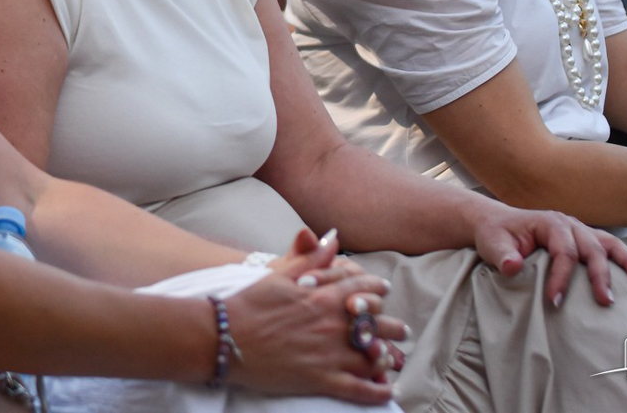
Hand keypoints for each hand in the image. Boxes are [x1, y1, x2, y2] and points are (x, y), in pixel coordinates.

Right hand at [225, 228, 405, 404]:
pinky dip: (378, 391)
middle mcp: (333, 324)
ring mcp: (329, 354)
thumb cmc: (249, 302)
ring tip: (394, 358)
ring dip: (388, 358)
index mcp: (324, 296)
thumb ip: (311, 256)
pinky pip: (360, 389)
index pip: (363, 290)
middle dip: (392, 327)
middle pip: (376, 325)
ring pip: (373, 358)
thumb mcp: (280, 273)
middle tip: (400, 330)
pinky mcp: (321, 380)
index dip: (376, 290)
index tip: (383, 292)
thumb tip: (331, 236)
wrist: (225, 336)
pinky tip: (387, 391)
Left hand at [470, 202, 626, 306]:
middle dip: (599, 275)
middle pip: (592, 248)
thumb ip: (502, 255)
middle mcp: (568, 224)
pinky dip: (624, 259)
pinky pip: (609, 247)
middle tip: (604, 301)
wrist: (497, 224)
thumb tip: (512, 266)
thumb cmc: (496, 234)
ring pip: (608, 244)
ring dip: (626, 262)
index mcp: (549, 222)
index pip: (563, 251)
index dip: (561, 276)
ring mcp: (579, 230)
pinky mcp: (584, 240)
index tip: (555, 299)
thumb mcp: (492, 243)